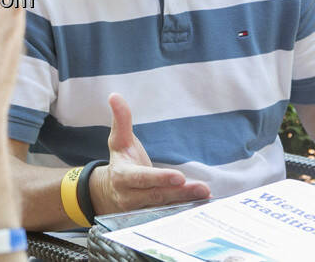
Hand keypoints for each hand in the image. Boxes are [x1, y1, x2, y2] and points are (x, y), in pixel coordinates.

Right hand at [89, 93, 209, 214]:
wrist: (109, 192)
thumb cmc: (121, 161)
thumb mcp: (119, 141)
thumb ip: (121, 120)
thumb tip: (114, 96)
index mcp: (122, 176)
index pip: (142, 178)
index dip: (160, 178)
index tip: (179, 177)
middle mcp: (130, 197)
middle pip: (158, 195)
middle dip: (181, 193)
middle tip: (203, 188)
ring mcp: (141, 210)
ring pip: (165, 207)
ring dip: (186, 202)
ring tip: (205, 194)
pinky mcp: (151, 218)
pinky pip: (169, 215)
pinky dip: (185, 211)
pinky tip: (202, 205)